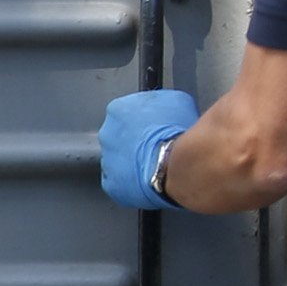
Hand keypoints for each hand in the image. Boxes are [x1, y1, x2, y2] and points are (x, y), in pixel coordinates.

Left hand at [100, 89, 200, 211]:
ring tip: (157, 163)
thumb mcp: (179, 101)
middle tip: (159, 144)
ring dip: (135, 160)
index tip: (158, 124)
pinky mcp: (112, 185)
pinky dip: (134, 181)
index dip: (146, 118)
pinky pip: (121, 182)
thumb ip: (162, 100)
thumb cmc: (176, 132)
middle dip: (136, 140)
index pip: (129, 110)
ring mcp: (107, 161)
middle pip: (121, 135)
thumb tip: (164, 105)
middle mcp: (107, 134)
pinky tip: (151, 178)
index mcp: (118, 109)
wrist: (175, 164)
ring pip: (120, 159)